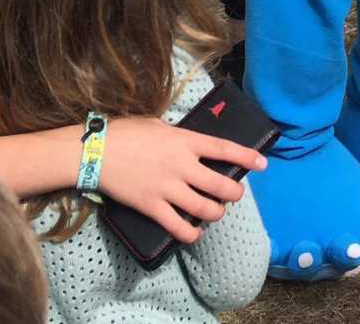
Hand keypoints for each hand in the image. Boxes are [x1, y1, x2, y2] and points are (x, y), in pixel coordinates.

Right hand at [97, 117, 268, 243]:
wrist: (96, 152)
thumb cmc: (126, 133)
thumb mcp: (158, 125)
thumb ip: (178, 137)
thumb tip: (189, 146)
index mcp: (185, 141)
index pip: (224, 149)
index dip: (247, 157)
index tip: (263, 164)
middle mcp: (182, 165)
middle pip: (220, 184)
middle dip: (234, 192)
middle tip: (235, 194)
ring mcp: (167, 187)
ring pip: (204, 208)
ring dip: (216, 213)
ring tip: (216, 212)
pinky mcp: (152, 207)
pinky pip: (178, 226)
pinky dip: (191, 234)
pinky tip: (195, 232)